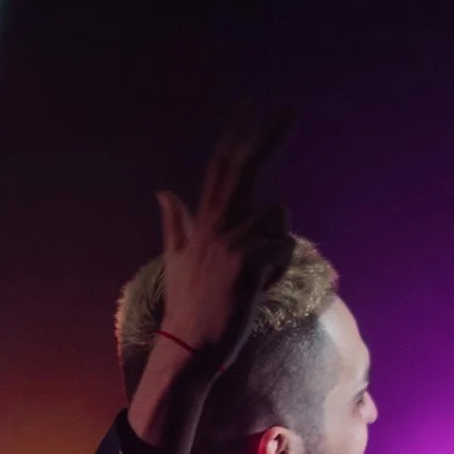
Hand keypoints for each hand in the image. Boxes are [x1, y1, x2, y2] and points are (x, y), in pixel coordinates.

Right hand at [151, 111, 295, 368]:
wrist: (188, 346)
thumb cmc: (188, 306)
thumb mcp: (176, 259)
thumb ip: (174, 222)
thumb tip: (163, 190)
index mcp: (204, 222)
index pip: (220, 167)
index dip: (235, 135)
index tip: (248, 106)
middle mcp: (216, 224)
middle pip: (245, 168)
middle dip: (268, 136)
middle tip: (289, 108)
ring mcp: (230, 241)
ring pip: (278, 218)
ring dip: (277, 249)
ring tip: (255, 281)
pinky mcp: (246, 260)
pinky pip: (283, 249)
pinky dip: (278, 274)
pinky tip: (258, 292)